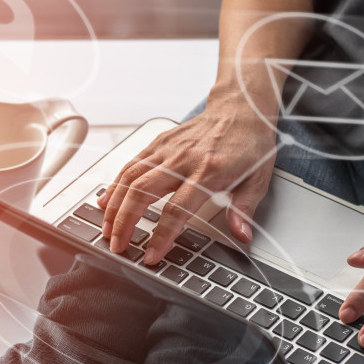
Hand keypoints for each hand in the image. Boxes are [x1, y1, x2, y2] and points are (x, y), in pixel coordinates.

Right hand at [97, 95, 276, 263]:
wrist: (240, 109)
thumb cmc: (248, 145)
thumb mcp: (258, 180)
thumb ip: (244, 210)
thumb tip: (242, 236)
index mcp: (209, 172)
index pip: (177, 209)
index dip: (161, 235)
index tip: (152, 254)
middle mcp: (183, 159)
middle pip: (143, 192)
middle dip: (125, 222)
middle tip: (117, 245)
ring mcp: (167, 149)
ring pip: (130, 177)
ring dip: (114, 205)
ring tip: (106, 228)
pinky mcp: (158, 142)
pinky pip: (131, 165)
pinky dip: (115, 184)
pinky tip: (106, 201)